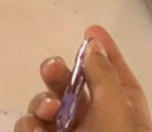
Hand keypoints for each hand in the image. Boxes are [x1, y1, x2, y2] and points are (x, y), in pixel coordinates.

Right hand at [13, 27, 151, 131]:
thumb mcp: (115, 109)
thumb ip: (101, 74)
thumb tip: (93, 44)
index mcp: (122, 113)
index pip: (115, 76)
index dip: (105, 52)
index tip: (91, 29)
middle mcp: (94, 124)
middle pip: (72, 86)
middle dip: (59, 73)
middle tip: (53, 69)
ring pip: (45, 107)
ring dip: (43, 102)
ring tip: (49, 112)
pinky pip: (29, 129)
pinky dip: (30, 126)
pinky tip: (37, 130)